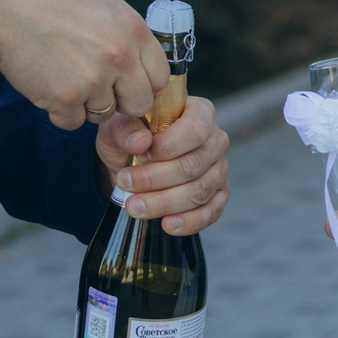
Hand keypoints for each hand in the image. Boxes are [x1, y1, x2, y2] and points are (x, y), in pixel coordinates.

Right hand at [0, 0, 167, 130]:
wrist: (7, 2)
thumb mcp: (105, 3)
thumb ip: (130, 34)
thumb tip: (145, 63)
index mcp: (134, 31)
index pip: (161, 78)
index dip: (143, 83)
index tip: (126, 82)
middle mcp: (120, 57)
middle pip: (138, 104)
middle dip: (120, 101)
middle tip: (95, 85)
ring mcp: (93, 80)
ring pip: (103, 115)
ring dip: (85, 104)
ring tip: (64, 74)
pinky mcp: (64, 99)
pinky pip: (72, 123)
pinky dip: (58, 111)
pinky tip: (47, 84)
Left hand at [95, 97, 230, 234]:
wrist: (131, 161)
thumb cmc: (130, 136)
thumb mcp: (118, 125)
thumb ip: (125, 129)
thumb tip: (141, 143)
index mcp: (199, 112)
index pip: (196, 130)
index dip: (168, 147)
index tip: (139, 155)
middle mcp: (216, 140)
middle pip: (194, 166)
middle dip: (155, 179)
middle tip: (125, 183)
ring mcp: (219, 169)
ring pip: (199, 192)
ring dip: (164, 203)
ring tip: (134, 206)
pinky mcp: (218, 194)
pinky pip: (211, 212)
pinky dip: (189, 221)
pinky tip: (166, 224)